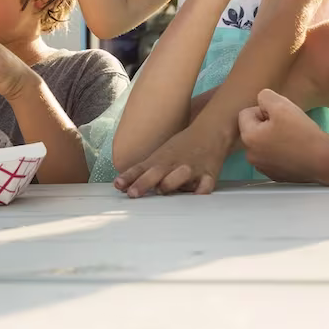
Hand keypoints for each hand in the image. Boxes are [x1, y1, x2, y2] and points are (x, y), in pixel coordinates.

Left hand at [113, 125, 229, 196]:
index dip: (129, 178)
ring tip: (162, 191)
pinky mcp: (208, 176)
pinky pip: (205, 185)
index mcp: (160, 160)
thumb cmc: (182, 147)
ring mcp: (191, 169)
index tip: (118, 186)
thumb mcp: (159, 156)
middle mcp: (174, 165)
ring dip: (171, 183)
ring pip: (180, 177)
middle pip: (156, 174)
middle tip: (133, 192)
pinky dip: (201, 190)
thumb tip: (119, 185)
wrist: (210, 133)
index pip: (141, 170)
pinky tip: (195, 195)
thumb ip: (141, 172)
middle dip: (144, 183)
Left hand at [238, 89, 326, 182]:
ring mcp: (263, 168)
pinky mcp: (275, 176)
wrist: (324, 161)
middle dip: (267, 124)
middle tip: (288, 125)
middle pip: (253, 129)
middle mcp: (250, 155)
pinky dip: (280, 152)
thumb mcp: (282, 105)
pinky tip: (295, 151)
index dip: (263, 110)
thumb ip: (265, 97)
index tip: (281, 115)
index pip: (246, 113)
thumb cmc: (302, 132)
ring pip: (263, 144)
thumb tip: (262, 101)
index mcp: (248, 138)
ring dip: (273, 138)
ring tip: (293, 138)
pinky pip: (272, 157)